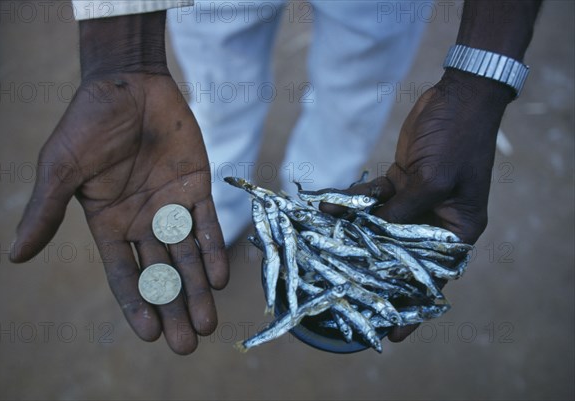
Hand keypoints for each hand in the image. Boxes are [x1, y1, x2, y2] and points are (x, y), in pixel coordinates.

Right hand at [10, 12, 227, 353]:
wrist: (128, 83)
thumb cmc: (88, 123)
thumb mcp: (61, 168)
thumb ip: (46, 212)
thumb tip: (15, 256)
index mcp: (108, 224)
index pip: (123, 274)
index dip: (137, 305)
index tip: (151, 335)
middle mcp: (142, 222)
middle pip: (160, 274)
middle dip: (174, 308)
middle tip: (188, 342)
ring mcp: (171, 206)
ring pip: (187, 256)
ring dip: (199, 288)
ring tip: (209, 322)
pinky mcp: (196, 186)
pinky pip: (207, 224)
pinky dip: (213, 249)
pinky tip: (221, 277)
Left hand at [324, 70, 512, 341]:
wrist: (457, 96)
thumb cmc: (457, 139)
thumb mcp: (432, 179)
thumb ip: (402, 212)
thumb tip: (373, 238)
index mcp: (457, 229)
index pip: (433, 278)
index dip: (412, 306)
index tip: (393, 334)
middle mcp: (436, 221)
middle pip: (400, 256)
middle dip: (372, 270)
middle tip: (344, 295)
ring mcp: (416, 202)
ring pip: (380, 228)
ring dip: (353, 232)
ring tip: (323, 246)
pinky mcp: (400, 183)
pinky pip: (372, 200)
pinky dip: (352, 202)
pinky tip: (328, 206)